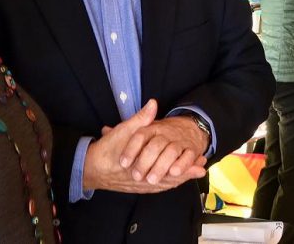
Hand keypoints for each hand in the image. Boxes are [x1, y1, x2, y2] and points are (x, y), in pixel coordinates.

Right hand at [83, 100, 205, 193]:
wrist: (91, 168)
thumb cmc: (108, 150)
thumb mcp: (123, 131)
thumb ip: (140, 119)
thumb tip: (153, 104)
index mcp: (144, 165)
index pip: (171, 168)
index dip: (187, 165)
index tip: (201, 161)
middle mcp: (146, 179)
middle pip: (172, 178)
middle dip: (187, 172)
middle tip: (202, 167)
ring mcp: (143, 186)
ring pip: (166, 183)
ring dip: (181, 177)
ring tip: (195, 172)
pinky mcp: (139, 188)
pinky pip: (159, 187)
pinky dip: (170, 183)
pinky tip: (176, 179)